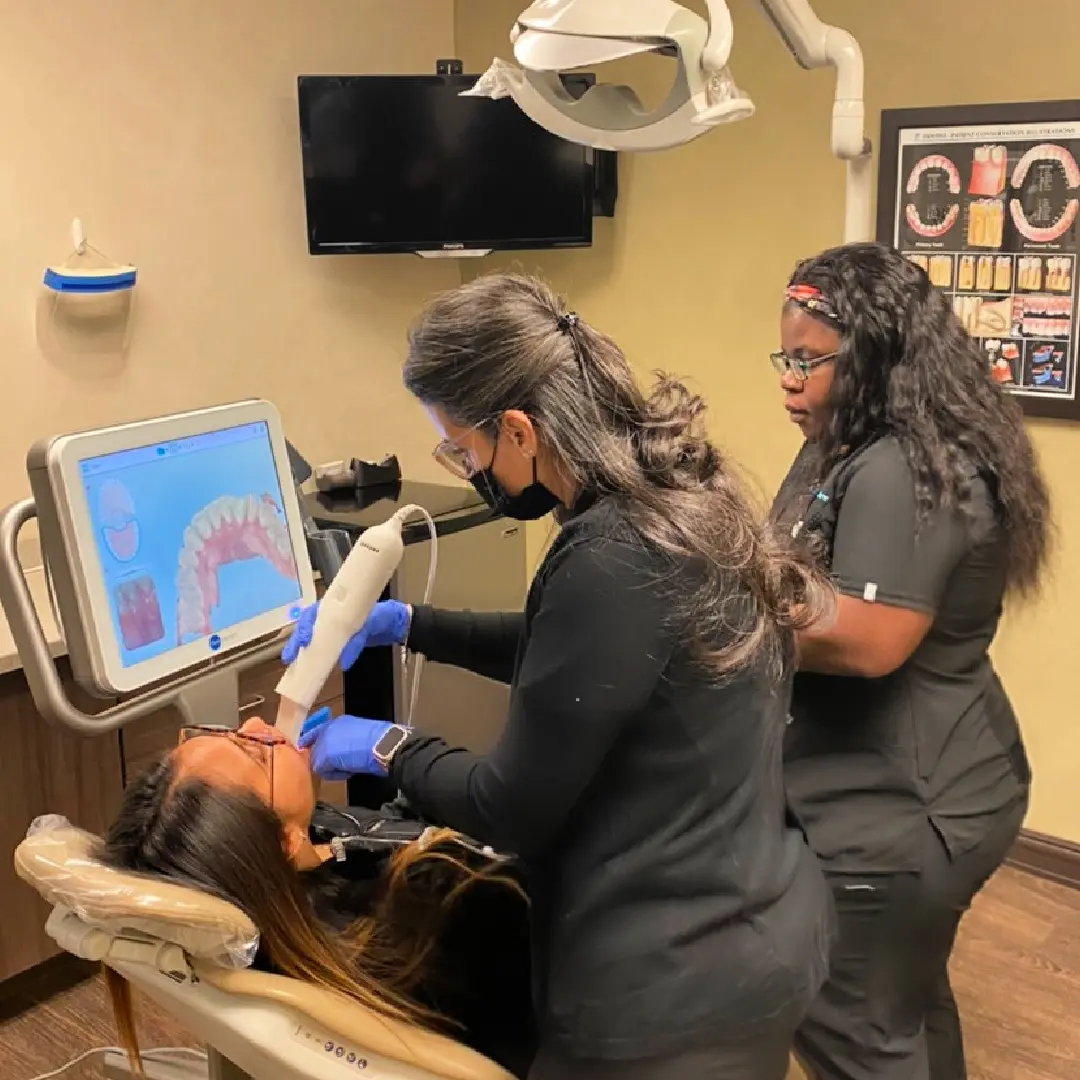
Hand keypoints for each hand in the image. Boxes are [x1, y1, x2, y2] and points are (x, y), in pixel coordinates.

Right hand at [281, 600, 409, 670]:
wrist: (392, 623)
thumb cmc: (380, 616)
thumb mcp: (370, 625)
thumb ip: (356, 642)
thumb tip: (343, 663)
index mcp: (334, 605)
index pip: (313, 613)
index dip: (305, 626)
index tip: (305, 639)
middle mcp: (328, 616)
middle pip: (305, 626)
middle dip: (295, 640)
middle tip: (289, 656)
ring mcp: (330, 628)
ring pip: (309, 637)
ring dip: (298, 649)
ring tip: (290, 663)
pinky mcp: (334, 641)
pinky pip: (319, 647)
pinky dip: (310, 656)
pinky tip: (303, 667)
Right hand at [297, 713, 394, 780]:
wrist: (383, 749)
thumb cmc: (351, 748)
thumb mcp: (326, 754)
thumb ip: (315, 760)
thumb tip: (316, 766)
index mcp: (330, 725)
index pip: (311, 734)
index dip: (304, 745)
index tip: (298, 757)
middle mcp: (340, 729)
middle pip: (323, 747)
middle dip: (321, 760)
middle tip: (321, 770)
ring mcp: (353, 738)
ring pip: (335, 756)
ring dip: (334, 766)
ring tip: (339, 772)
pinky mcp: (363, 749)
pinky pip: (347, 760)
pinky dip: (346, 767)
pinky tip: (349, 772)